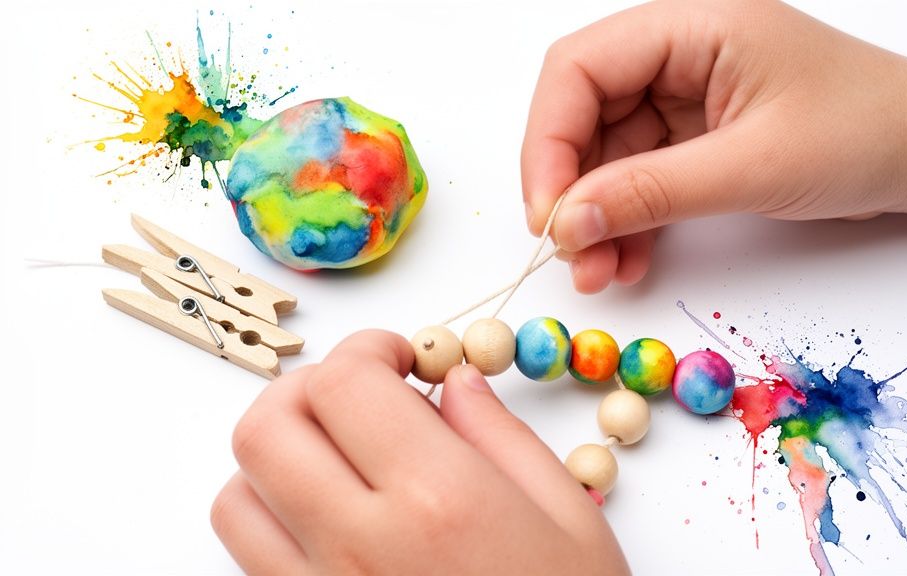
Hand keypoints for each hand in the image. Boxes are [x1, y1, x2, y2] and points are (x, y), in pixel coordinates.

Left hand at [211, 330, 628, 574]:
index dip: (367, 349)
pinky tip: (332, 524)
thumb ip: (501, 437)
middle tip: (359, 396)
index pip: (345, 382)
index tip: (398, 358)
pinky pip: (249, 563)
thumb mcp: (567, 520)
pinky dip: (272, 522)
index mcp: (438, 500)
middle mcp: (361, 546)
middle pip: (266, 426)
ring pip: (236, 496)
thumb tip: (454, 382)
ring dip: (279, 459)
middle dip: (307, 389)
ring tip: (340, 462)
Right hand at [522, 0, 906, 292]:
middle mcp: (676, 52)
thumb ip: (651, 192)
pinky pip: (636, 177)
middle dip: (569, 188)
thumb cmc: (863, 132)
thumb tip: (566, 223)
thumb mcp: (751, 166)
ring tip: (596, 272)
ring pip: (605, 153)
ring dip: (594, 216)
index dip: (549, 140)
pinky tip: (624, 261)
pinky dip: (625, 221)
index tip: (549, 213)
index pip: (579, 68)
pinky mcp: (692, 136)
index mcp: (691, 23)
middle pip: (582, 112)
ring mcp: (682, 94)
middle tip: (567, 251)